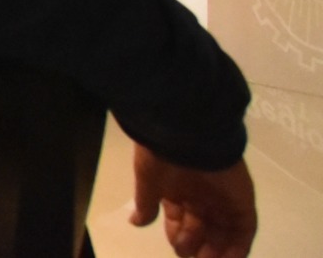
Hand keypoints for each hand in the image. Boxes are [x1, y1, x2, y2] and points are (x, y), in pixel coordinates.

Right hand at [130, 147, 255, 257]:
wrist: (188, 135)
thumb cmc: (163, 157)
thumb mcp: (147, 180)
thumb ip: (145, 204)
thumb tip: (135, 222)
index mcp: (178, 191)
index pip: (180, 222)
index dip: (178, 237)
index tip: (177, 248)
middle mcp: (202, 197)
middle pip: (203, 230)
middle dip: (196, 248)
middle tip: (192, 257)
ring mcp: (224, 200)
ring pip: (224, 233)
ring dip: (217, 252)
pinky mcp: (242, 202)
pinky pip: (244, 230)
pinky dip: (239, 248)